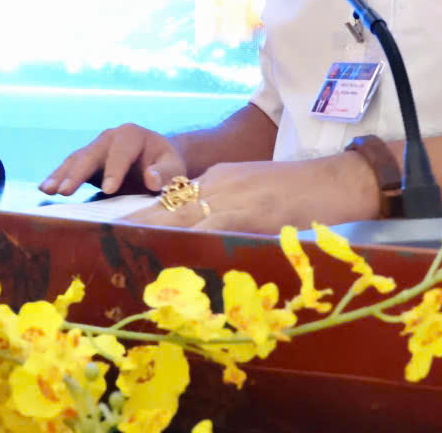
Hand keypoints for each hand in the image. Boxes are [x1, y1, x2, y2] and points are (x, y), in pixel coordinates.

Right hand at [39, 123, 187, 195]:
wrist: (158, 160)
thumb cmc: (167, 165)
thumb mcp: (174, 168)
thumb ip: (166, 173)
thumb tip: (151, 179)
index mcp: (132, 135)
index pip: (121, 151)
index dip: (115, 169)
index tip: (109, 189)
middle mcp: (110, 137)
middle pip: (92, 153)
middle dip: (78, 173)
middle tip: (65, 191)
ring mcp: (96, 148)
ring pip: (76, 159)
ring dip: (61, 175)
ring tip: (47, 190)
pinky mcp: (87, 161)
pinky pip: (70, 168)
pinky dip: (58, 177)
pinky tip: (44, 188)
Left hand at [121, 154, 379, 232]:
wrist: (339, 182)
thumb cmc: (299, 195)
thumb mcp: (251, 195)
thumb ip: (221, 211)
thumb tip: (196, 240)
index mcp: (217, 181)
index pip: (169, 202)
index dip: (139, 219)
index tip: (112, 233)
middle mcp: (216, 186)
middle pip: (164, 210)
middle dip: (134, 229)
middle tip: (103, 247)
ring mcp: (230, 198)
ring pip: (179, 220)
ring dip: (151, 240)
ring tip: (123, 256)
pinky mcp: (246, 212)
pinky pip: (208, 230)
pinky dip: (187, 245)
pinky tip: (169, 259)